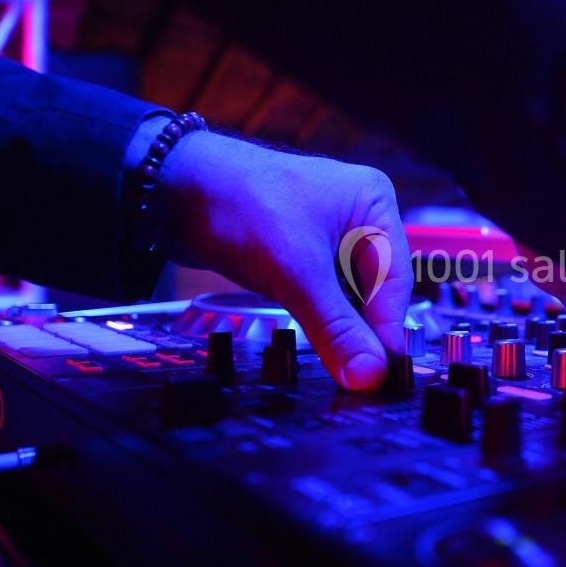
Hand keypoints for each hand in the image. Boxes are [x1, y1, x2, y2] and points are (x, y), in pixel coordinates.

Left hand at [160, 132, 411, 390]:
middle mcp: (355, 218)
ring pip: (347, 298)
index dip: (388, 329)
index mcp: (372, 202)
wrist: (171, 190)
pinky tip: (318, 343)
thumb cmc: (238, 201)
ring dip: (339, 328)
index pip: (395, 278)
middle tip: (360, 376)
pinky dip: (319, 320)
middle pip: (373, 290)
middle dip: (363, 331)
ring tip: (340, 364)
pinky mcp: (298, 256)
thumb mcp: (296, 271)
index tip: (382, 372)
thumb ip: (335, 327)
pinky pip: (320, 296)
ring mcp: (326, 238)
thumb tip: (368, 373)